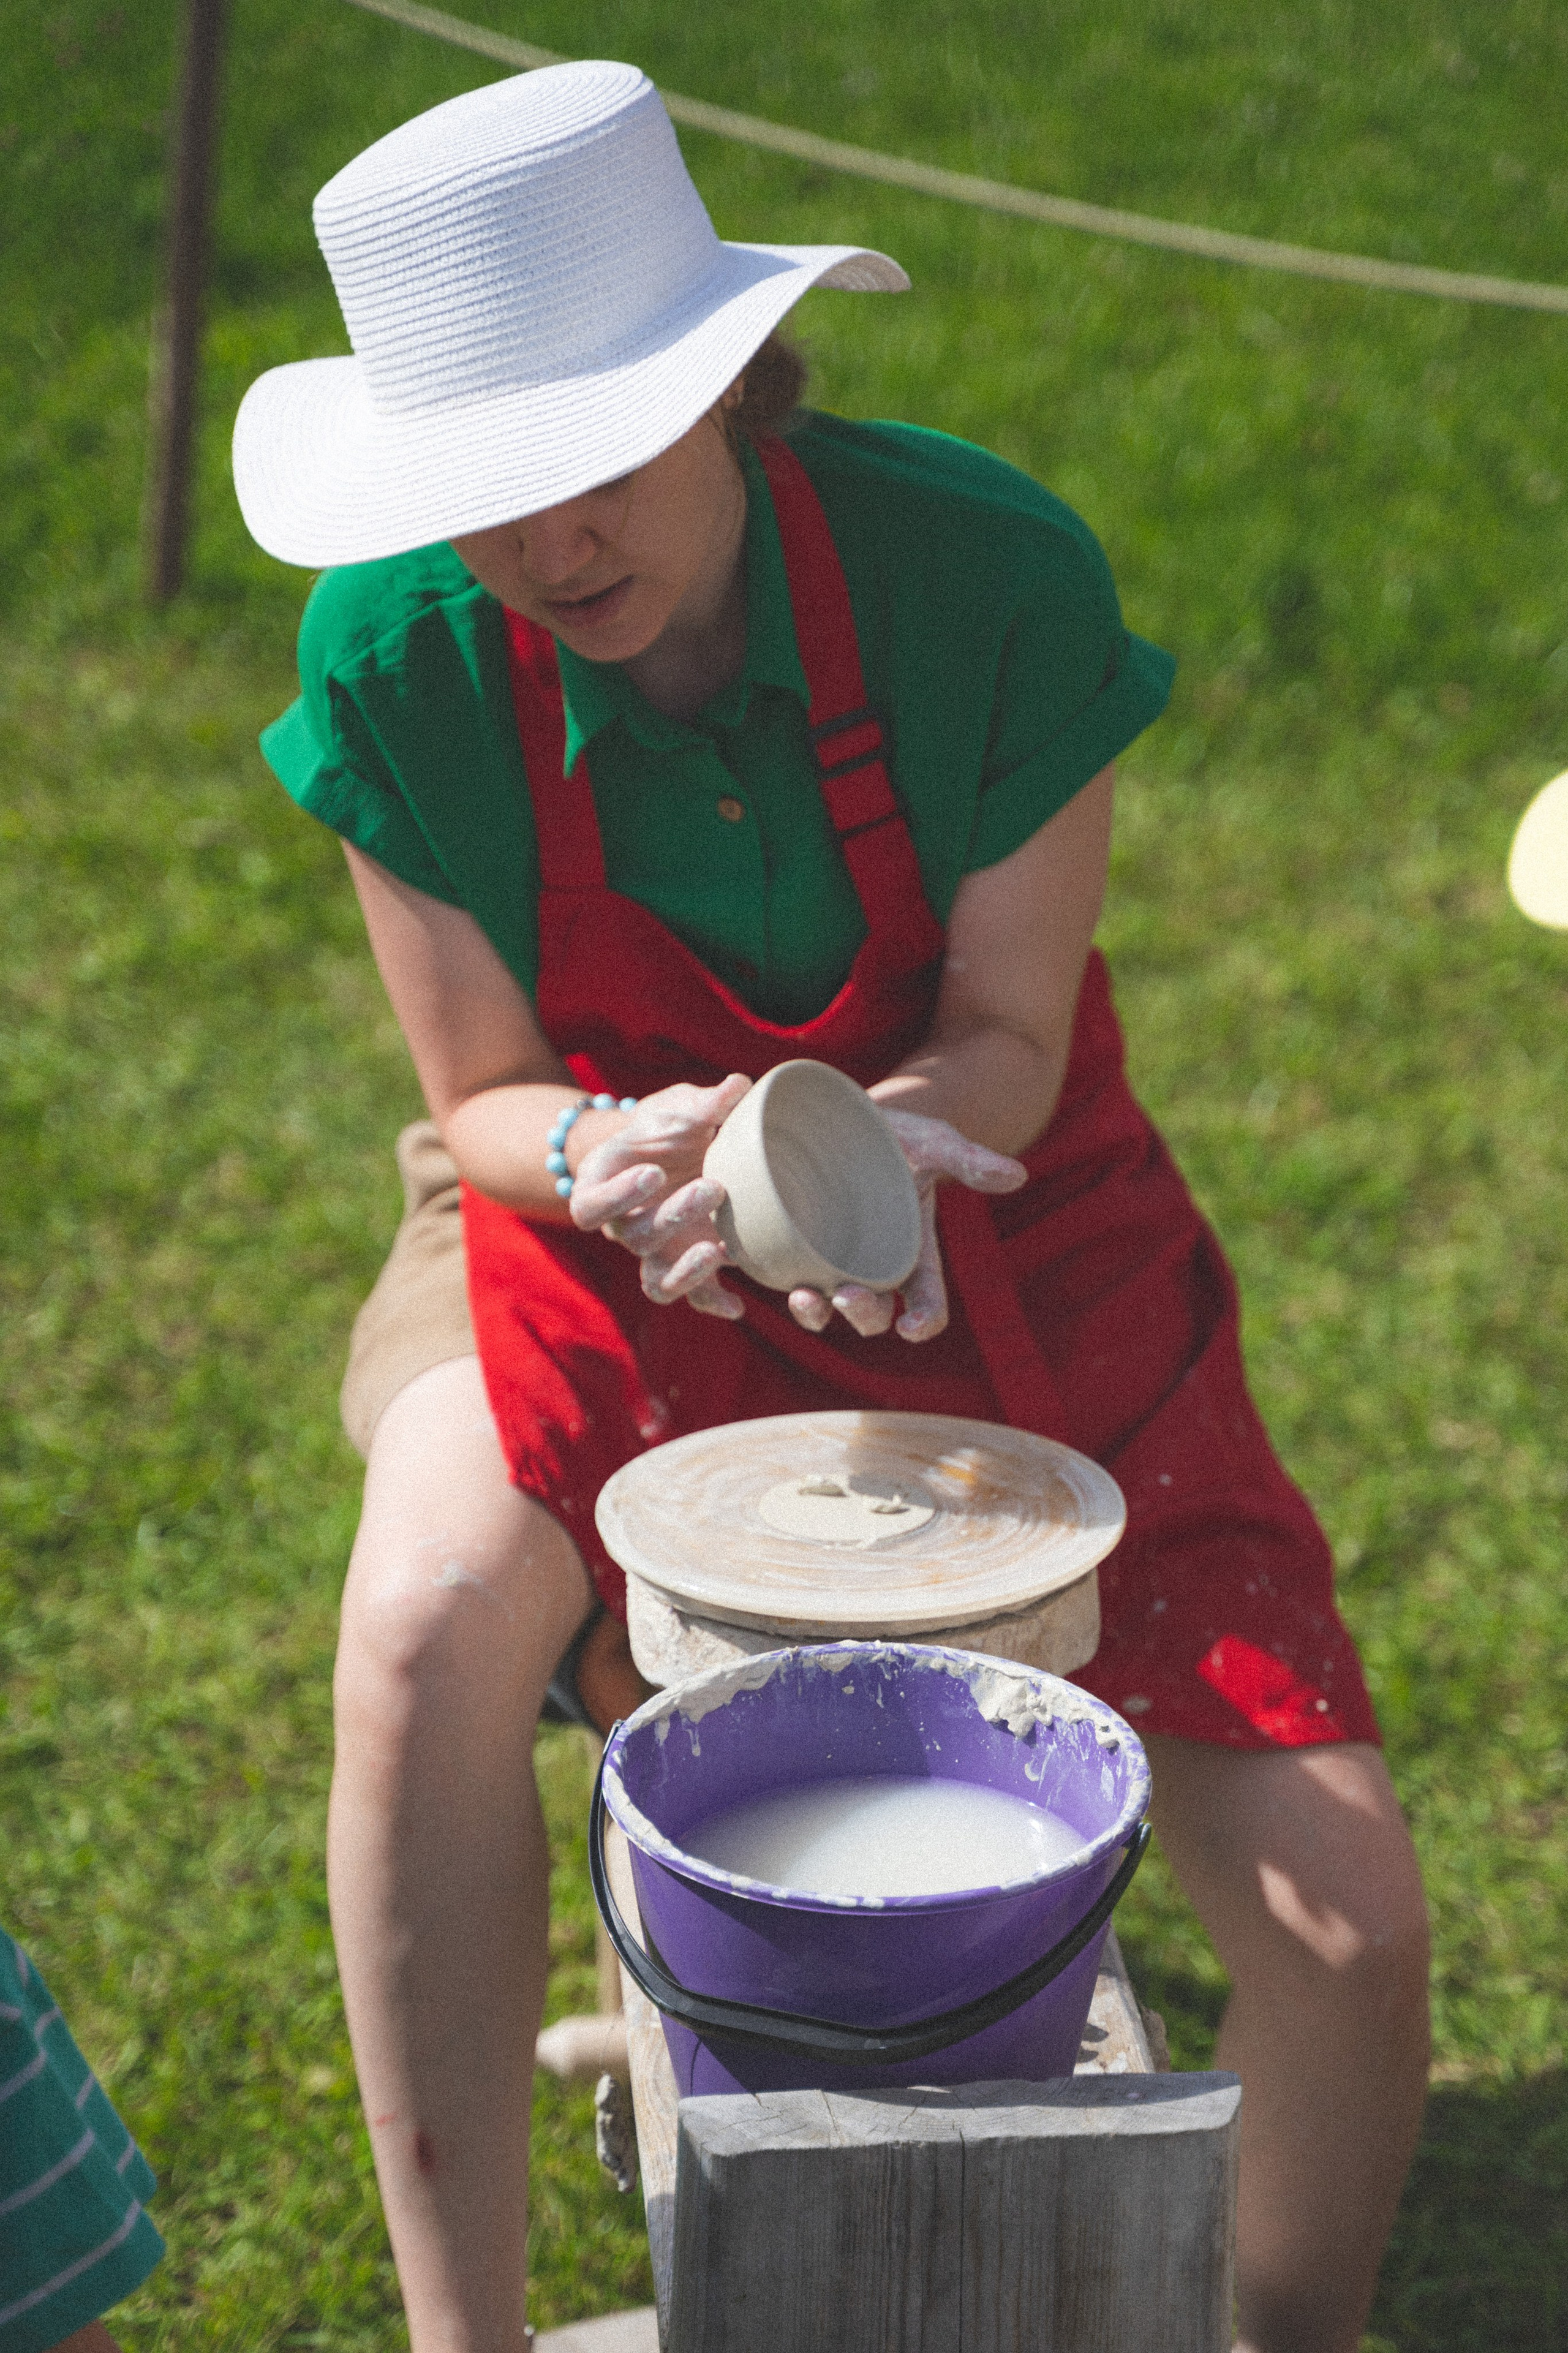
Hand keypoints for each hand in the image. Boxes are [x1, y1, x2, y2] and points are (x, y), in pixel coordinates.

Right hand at [569, 1075, 750, 1319]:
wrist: (685, 1154)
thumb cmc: (672, 1128)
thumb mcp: (682, 1109)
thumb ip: (705, 1103)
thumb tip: (739, 1086)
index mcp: (605, 1184)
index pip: (588, 1206)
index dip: (616, 1197)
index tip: (653, 1172)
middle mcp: (624, 1225)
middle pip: (633, 1238)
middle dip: (672, 1217)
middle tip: (713, 1187)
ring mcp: (656, 1251)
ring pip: (657, 1281)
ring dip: (685, 1271)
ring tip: (717, 1250)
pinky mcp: (687, 1266)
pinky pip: (693, 1297)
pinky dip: (714, 1304)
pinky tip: (739, 1305)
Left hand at [785, 1109, 1025, 1343]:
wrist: (846, 1115)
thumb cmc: (900, 1135)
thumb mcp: (936, 1143)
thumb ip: (970, 1161)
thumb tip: (1017, 1175)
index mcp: (913, 1255)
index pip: (926, 1303)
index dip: (923, 1322)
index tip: (912, 1325)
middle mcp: (871, 1268)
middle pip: (873, 1315)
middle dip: (863, 1316)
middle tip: (847, 1296)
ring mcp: (829, 1261)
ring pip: (825, 1310)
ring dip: (814, 1314)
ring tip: (803, 1296)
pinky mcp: (790, 1245)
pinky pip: (783, 1277)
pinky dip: (776, 1282)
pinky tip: (765, 1271)